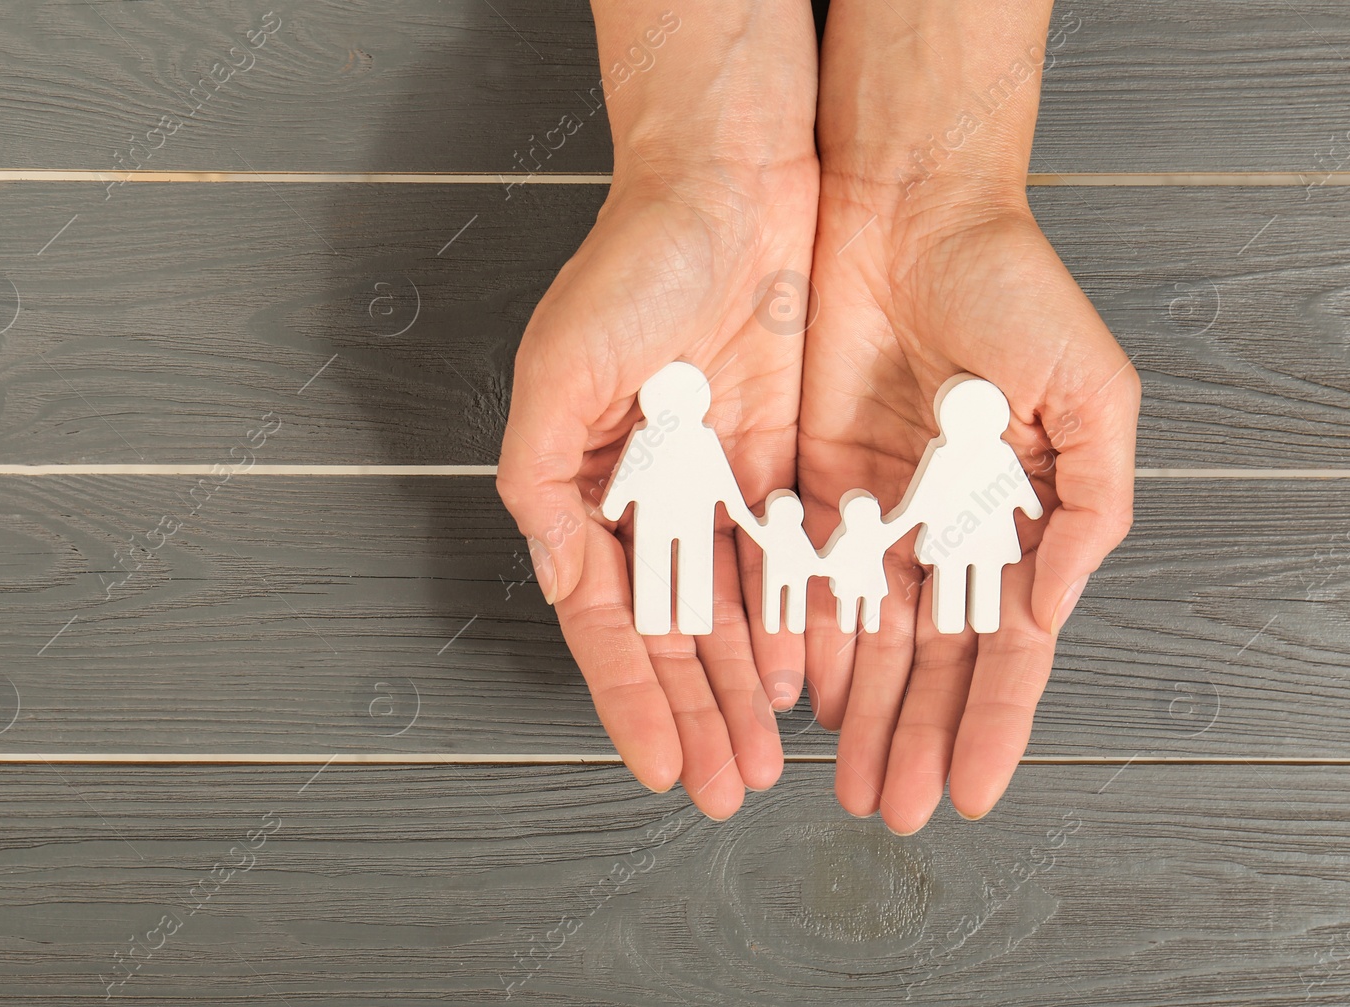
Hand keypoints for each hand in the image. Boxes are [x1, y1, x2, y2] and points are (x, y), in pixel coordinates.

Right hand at [496, 4, 819, 818]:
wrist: (732, 184)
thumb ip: (542, 480)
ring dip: (745, 687)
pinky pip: (790, 559)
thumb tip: (558, 580)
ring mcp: (717, 486)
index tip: (658, 767)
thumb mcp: (558, 367)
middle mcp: (648, 499)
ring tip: (766, 756)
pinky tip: (808, 675)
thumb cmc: (632, 263)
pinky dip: (797, 619)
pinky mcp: (782, 462)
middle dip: (696, 713)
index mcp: (582, 486)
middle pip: (673, 632)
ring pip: (734, 610)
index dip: (631, 697)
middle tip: (724, 787)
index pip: (607, 617)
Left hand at [798, 1, 1138, 832]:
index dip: (991, 723)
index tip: (969, 793)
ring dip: (858, 708)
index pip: (1003, 647)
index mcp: (1015, 516)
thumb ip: (1085, 509)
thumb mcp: (1088, 395)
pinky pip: (802, 573)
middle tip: (888, 810)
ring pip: (863, 633)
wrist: (908, 209)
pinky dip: (801, 634)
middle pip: (927, 658)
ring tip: (844, 777)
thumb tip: (1055, 612)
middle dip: (912, 735)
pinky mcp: (808, 476)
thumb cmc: (1012, 287)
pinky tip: (798, 693)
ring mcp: (874, 506)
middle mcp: (941, 525)